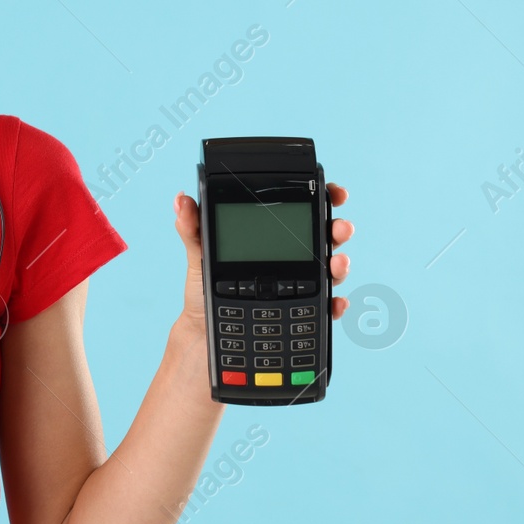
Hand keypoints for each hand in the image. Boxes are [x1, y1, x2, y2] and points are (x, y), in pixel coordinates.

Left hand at [172, 183, 353, 328]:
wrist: (204, 332)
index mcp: (271, 236)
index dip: (323, 197)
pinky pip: (325, 308)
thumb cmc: (204, 290)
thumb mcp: (199, 255)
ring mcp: (301, 286)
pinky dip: (335, 304)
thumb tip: (182, 200)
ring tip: (336, 263)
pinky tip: (335, 303)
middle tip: (339, 228)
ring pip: (331, 269)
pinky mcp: (303, 314)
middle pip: (324, 237)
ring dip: (341, 264)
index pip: (301, 211)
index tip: (334, 191)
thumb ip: (194, 228)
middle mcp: (292, 258)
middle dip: (338, 229)